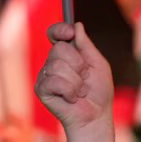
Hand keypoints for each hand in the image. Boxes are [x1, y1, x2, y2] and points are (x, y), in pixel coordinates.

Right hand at [35, 23, 114, 141]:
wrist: (95, 116)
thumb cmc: (98, 92)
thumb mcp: (97, 64)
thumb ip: (86, 45)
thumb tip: (77, 26)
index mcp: (66, 54)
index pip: (55, 34)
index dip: (59, 30)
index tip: (69, 33)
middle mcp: (53, 63)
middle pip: (59, 49)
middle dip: (78, 64)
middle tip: (85, 77)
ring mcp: (45, 76)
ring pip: (57, 65)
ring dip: (76, 81)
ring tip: (80, 91)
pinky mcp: (41, 89)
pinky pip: (54, 81)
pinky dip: (69, 91)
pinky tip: (71, 98)